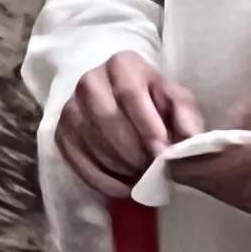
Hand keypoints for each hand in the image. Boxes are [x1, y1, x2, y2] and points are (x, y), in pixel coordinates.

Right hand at [57, 50, 201, 198]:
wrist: (125, 107)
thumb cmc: (156, 104)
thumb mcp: (178, 103)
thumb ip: (186, 116)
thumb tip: (189, 139)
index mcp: (122, 64)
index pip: (130, 93)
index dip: (147, 126)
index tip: (162, 154)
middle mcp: (90, 81)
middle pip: (107, 119)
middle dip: (133, 151)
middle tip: (152, 170)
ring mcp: (71, 108)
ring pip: (92, 142)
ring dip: (120, 167)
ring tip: (142, 177)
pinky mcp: (61, 134)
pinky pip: (78, 162)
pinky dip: (103, 181)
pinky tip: (124, 187)